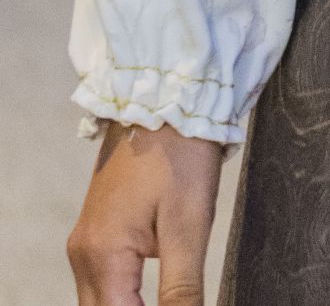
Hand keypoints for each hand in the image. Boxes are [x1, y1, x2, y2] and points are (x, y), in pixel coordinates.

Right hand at [68, 121, 223, 304]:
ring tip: (166, 301)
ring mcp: (86, 241)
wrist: (166, 98)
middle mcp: (84, 253)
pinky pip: (101, 280)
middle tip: (175, 305)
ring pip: (97, 301)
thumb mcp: (190, 224)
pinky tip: (148, 295)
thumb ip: (183, 288)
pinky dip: (121, 296)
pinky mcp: (95, 230)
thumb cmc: (180, 154)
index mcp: (103, 255)